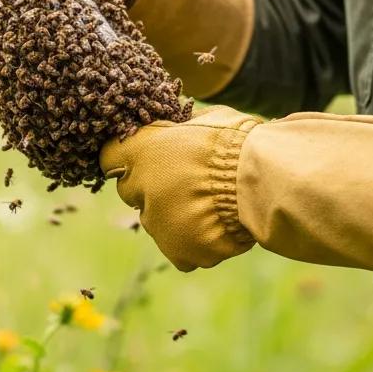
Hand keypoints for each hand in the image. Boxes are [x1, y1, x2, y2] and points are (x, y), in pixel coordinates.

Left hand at [99, 105, 258, 271]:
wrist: (260, 180)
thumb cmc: (236, 141)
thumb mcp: (203, 118)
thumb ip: (181, 131)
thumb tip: (179, 130)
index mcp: (140, 151)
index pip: (112, 157)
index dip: (132, 157)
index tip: (149, 157)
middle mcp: (140, 190)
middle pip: (136, 194)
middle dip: (156, 189)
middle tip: (189, 182)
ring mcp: (158, 226)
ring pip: (160, 224)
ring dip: (177, 218)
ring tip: (213, 205)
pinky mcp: (180, 253)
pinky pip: (185, 250)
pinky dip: (198, 242)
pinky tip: (219, 225)